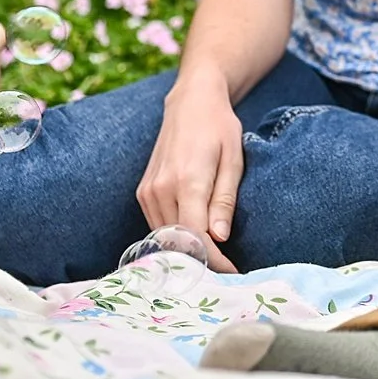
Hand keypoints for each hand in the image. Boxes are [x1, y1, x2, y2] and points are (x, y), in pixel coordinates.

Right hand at [137, 73, 242, 272]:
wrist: (190, 103)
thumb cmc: (219, 128)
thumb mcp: (233, 160)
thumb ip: (224, 199)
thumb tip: (219, 237)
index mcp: (187, 180)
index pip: (197, 235)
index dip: (215, 260)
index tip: (234, 273)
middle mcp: (161, 189)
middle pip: (179, 241)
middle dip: (203, 262)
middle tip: (227, 275)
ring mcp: (148, 192)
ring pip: (165, 238)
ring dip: (188, 253)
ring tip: (215, 262)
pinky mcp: (143, 192)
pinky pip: (157, 226)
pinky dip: (175, 238)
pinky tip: (195, 243)